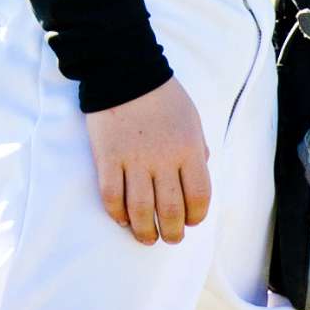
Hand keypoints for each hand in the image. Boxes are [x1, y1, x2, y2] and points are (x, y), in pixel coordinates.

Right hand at [85, 78, 211, 246]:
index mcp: (188, 149)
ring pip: (139, 210)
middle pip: (170, 210)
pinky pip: (111, 195)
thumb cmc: (163, 96)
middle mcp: (163, 159)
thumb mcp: (192, 119)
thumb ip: (198, 148)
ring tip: (146, 238)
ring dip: (144, 231)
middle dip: (172, 232)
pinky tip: (122, 219)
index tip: (191, 222)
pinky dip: (117, 213)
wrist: (125, 71)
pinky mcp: (107, 158)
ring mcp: (133, 160)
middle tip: (170, 239)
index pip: (199, 196)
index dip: (196, 216)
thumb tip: (202, 171)